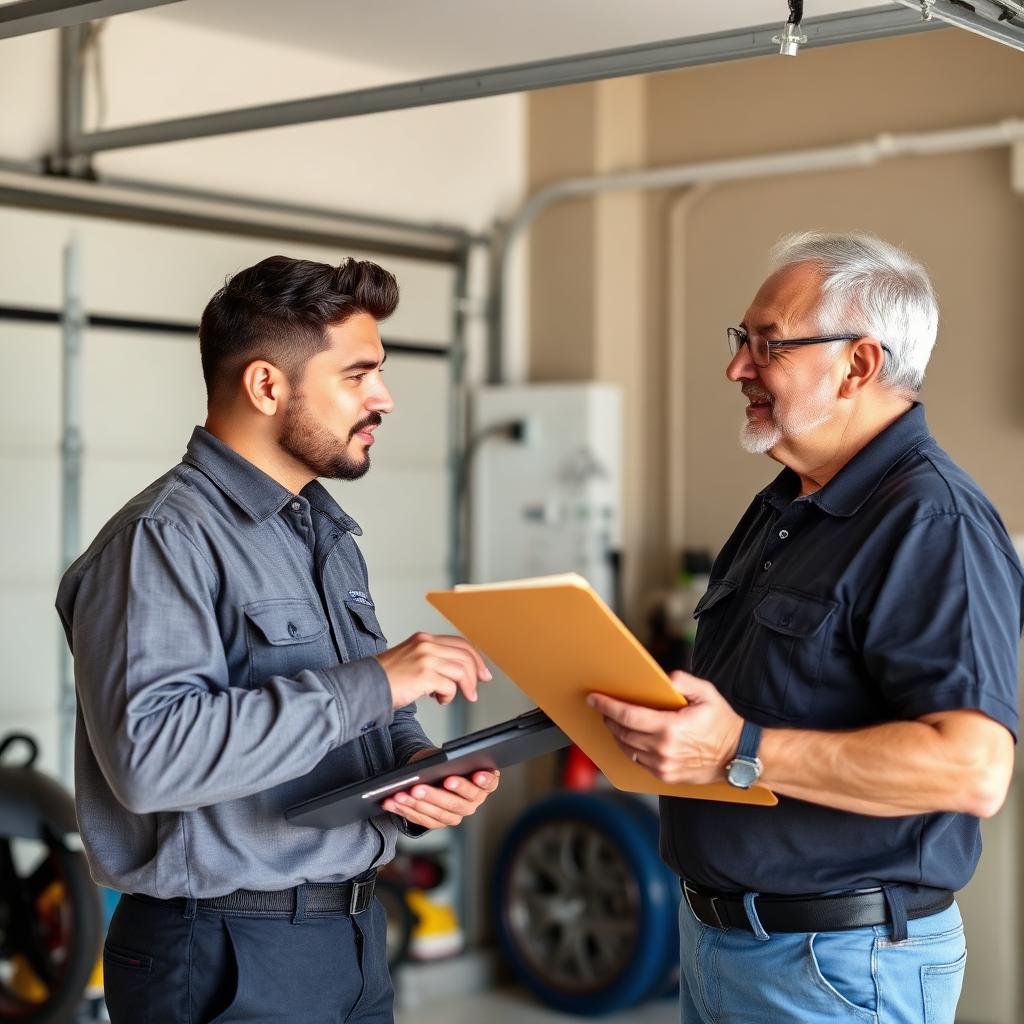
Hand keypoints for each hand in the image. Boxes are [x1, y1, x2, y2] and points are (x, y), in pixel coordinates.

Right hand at [377, 633, 491, 708]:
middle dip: (477, 672)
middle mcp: (426, 645)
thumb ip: (431, 660)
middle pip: (465, 654)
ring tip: (464, 696)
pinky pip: (450, 686)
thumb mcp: (410, 659)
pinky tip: (440, 700)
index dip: (474, 657)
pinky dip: (449, 696)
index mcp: (424, 639)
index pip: (459, 643)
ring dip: (467, 686)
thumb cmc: (386, 678)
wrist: (366, 686)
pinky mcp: (424, 674)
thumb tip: (454, 672)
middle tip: (479, 685)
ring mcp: (425, 658)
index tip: (481, 670)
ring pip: (461, 670)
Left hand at [381, 756, 499, 828]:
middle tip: (418, 788)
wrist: (433, 771)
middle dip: (436, 796)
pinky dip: (406, 811)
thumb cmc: (444, 761)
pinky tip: (392, 802)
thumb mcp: (448, 755)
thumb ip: (450, 759)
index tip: (474, 775)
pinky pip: (423, 820)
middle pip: (458, 803)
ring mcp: (457, 815)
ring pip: (439, 814)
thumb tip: (439, 762)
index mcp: (485, 783)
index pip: (488, 783)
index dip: (483, 780)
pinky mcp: (440, 822)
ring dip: (416, 805)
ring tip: (400, 795)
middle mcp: (473, 802)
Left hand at [587, 672, 743, 784]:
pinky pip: (637, 761)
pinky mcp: (665, 776)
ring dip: (616, 733)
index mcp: (670, 729)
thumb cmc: (722, 724)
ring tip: (614, 720)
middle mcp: (663, 750)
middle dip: (608, 718)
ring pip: (627, 748)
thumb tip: (663, 679)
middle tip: (602, 707)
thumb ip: (683, 682)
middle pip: (622, 733)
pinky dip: (629, 747)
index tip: (594, 699)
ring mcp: (663, 766)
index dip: (607, 706)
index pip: (628, 717)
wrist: (737, 757)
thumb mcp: (707, 694)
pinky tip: (629, 737)